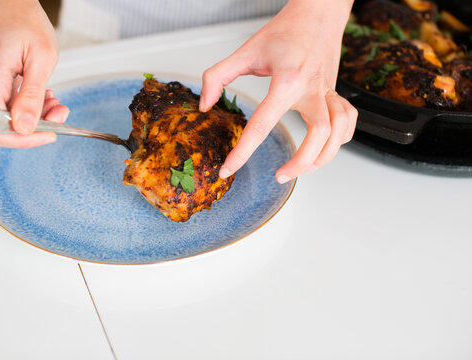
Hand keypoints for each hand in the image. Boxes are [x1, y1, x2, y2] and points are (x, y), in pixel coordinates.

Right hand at [0, 0, 68, 147]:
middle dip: (36, 126)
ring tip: (55, 101)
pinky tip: (42, 96)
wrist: (12, 6)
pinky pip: (6, 107)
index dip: (23, 139)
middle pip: (3, 127)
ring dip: (35, 116)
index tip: (49, 133)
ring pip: (8, 119)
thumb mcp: (41, 60)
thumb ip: (33, 97)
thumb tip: (25, 127)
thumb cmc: (27, 24)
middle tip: (60, 113)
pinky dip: (28, 107)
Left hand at [200, 0, 357, 182]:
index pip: (261, 124)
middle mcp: (312, 88)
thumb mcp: (246, 51)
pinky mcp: (336, 92)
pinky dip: (341, 139)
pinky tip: (325, 147)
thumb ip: (218, 77)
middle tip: (280, 175)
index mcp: (287, 80)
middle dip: (300, 162)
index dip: (242, 152)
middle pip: (319, 134)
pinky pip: (349, 121)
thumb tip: (205, 105)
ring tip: (303, 167)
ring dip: (324, 156)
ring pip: (339, 131)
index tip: (229, 168)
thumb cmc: (286, 30)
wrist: (317, 12)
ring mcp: (328, 91)